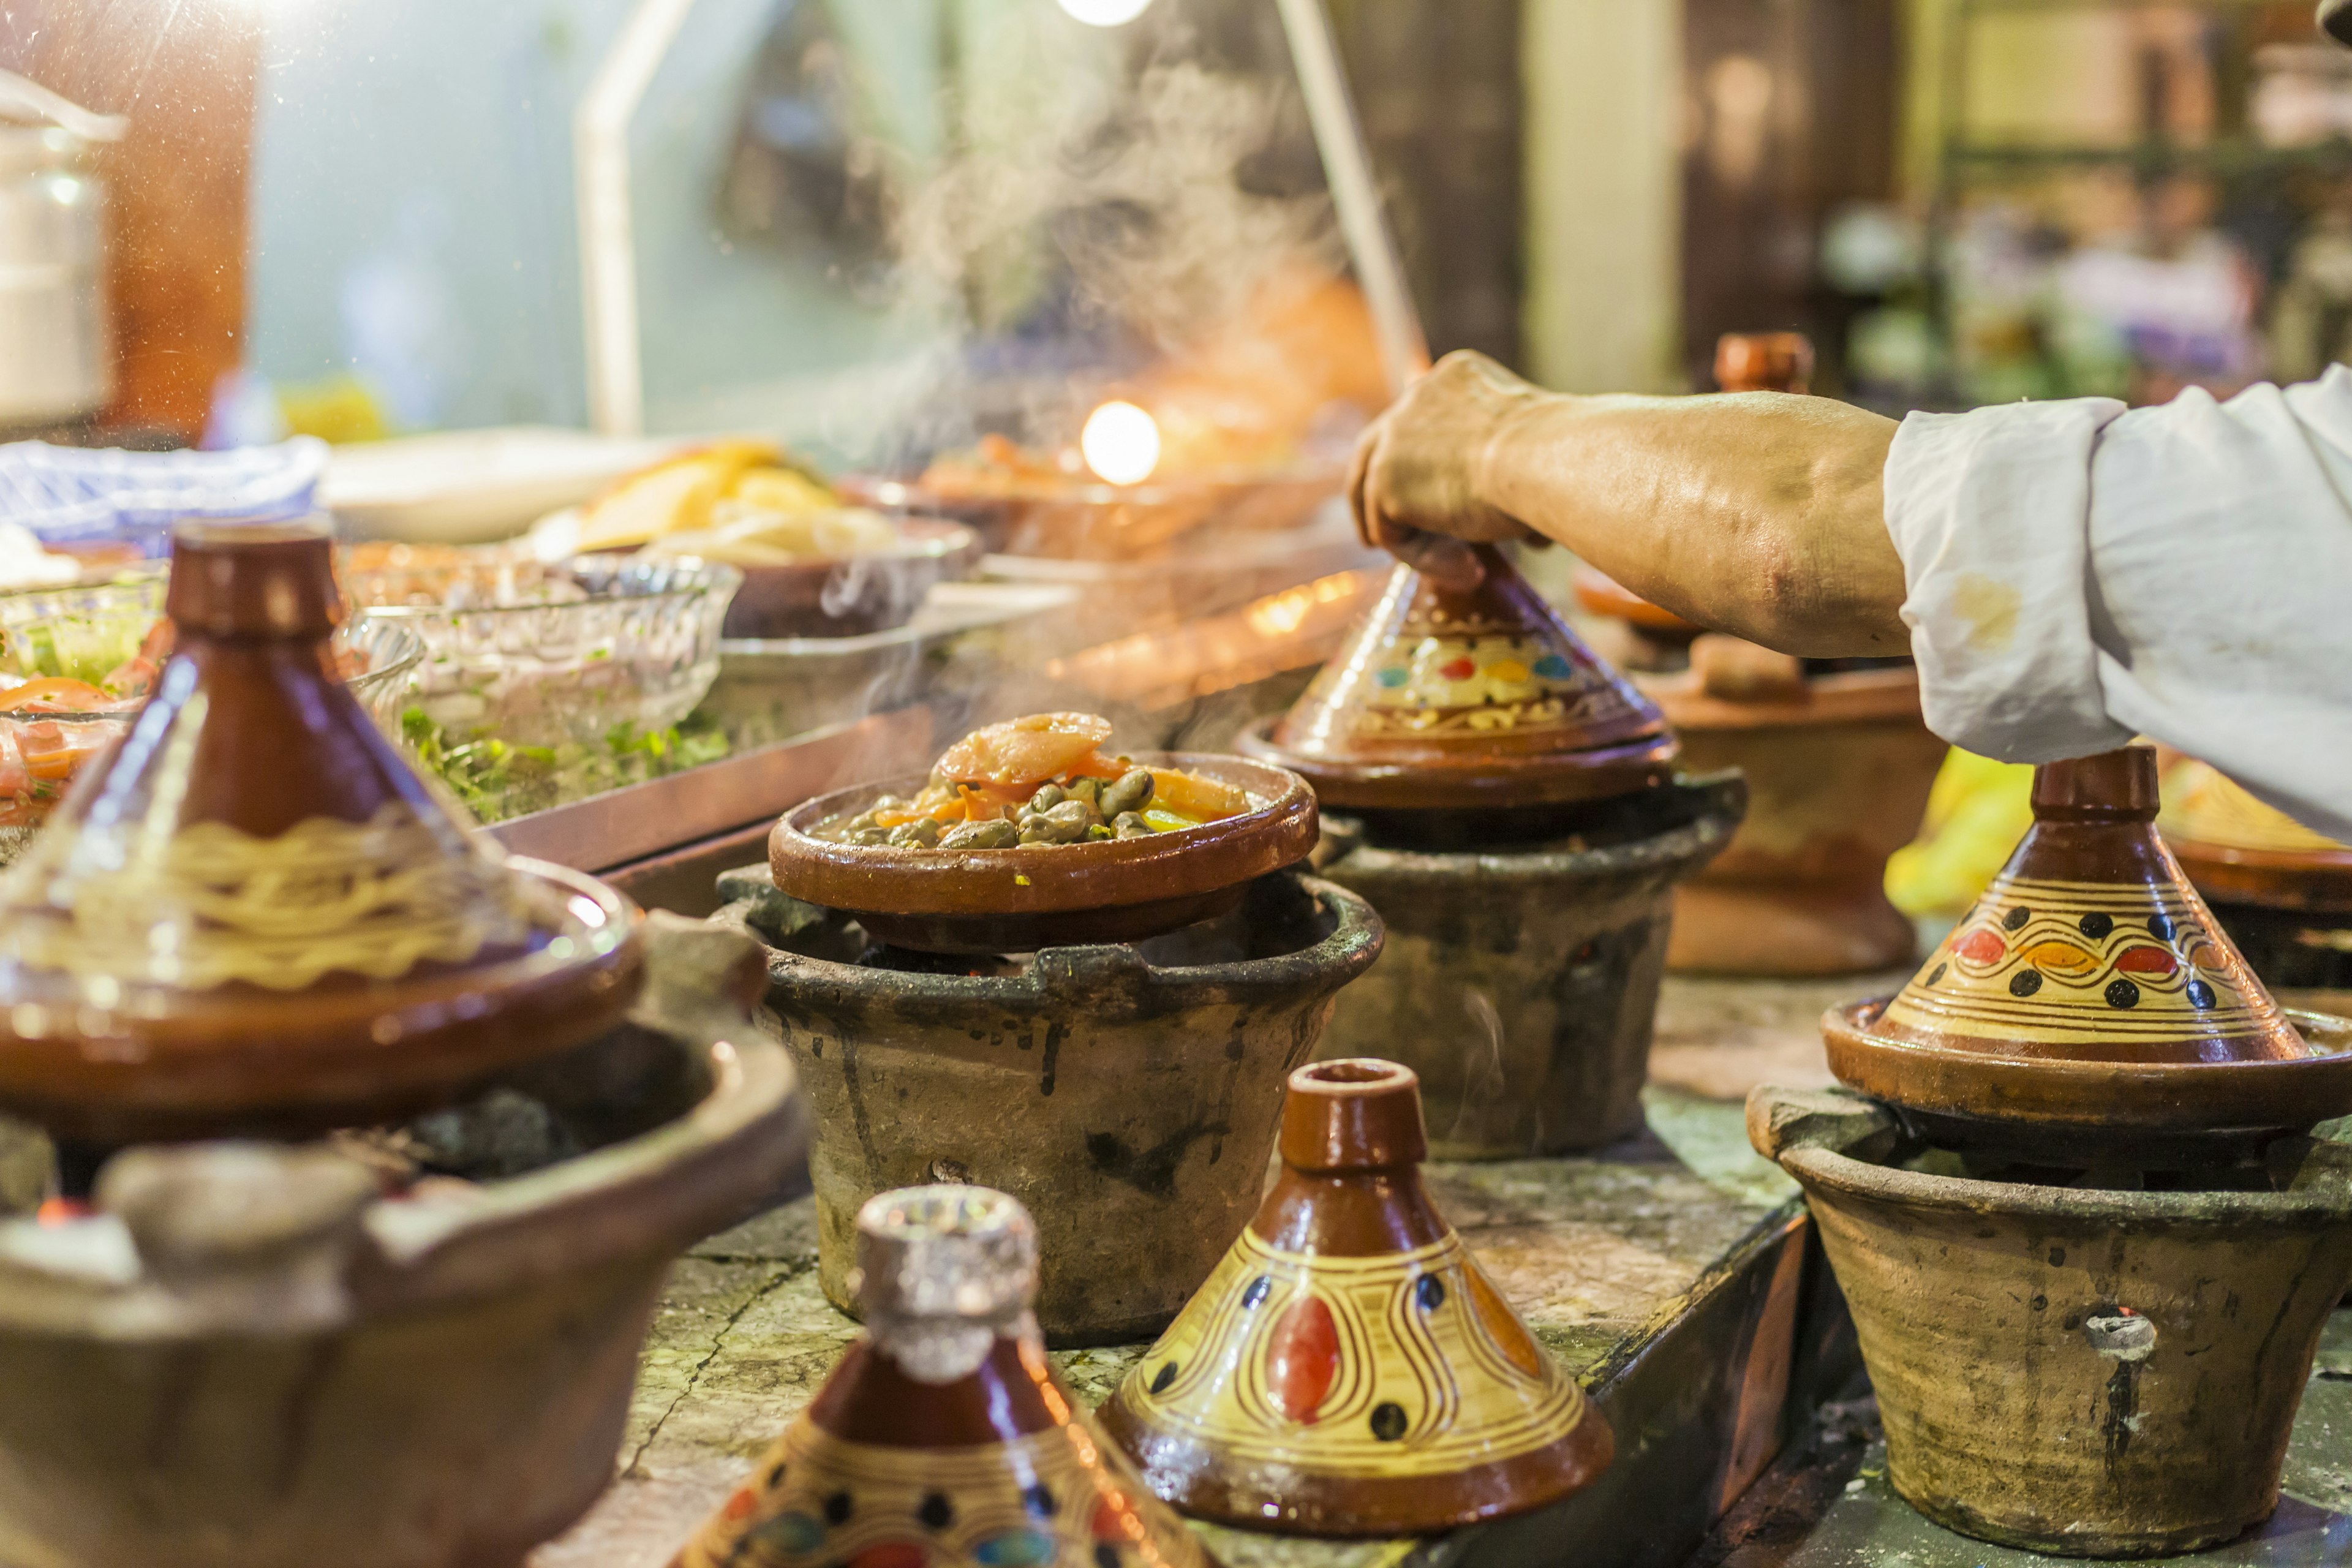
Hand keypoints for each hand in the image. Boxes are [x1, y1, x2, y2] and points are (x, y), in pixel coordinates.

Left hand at [1348, 350, 1545, 588]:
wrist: (1550, 458)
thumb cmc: (1564, 456)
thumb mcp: (1537, 451)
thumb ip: (1512, 475)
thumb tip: (1531, 534)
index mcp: (1455, 378)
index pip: (1423, 425)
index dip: (1422, 469)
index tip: (1441, 508)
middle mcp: (1415, 398)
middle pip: (1375, 451)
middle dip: (1379, 498)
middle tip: (1381, 538)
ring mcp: (1393, 438)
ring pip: (1379, 500)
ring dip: (1414, 541)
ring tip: (1464, 571)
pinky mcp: (1384, 482)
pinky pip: (1392, 534)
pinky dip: (1424, 560)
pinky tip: (1472, 571)